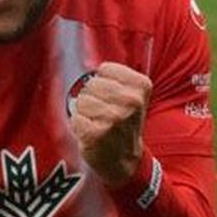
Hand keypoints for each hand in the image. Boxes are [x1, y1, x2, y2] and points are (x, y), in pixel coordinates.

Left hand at [69, 62, 149, 186]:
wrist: (126, 161)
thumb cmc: (124, 124)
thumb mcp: (132, 96)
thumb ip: (115, 77)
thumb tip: (80, 54)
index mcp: (141, 86)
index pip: (105, 69)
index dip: (103, 83)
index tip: (113, 98)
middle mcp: (131, 102)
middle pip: (91, 84)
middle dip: (92, 98)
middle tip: (103, 114)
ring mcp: (114, 118)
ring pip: (81, 101)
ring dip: (85, 113)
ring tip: (97, 124)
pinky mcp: (96, 134)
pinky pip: (75, 118)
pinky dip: (79, 126)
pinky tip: (91, 134)